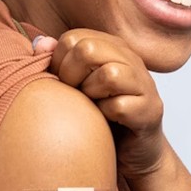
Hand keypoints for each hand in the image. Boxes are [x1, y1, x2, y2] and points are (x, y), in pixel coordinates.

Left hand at [35, 30, 166, 179]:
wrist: (132, 152)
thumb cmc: (100, 116)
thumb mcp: (74, 87)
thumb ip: (57, 63)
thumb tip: (40, 43)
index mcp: (111, 47)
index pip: (73, 38)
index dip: (58, 62)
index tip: (63, 83)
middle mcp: (131, 59)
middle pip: (88, 49)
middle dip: (71, 76)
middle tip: (75, 95)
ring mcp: (144, 83)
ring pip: (109, 74)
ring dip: (91, 94)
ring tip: (93, 106)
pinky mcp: (150, 110)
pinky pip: (119, 106)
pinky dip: (105, 116)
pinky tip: (107, 121)